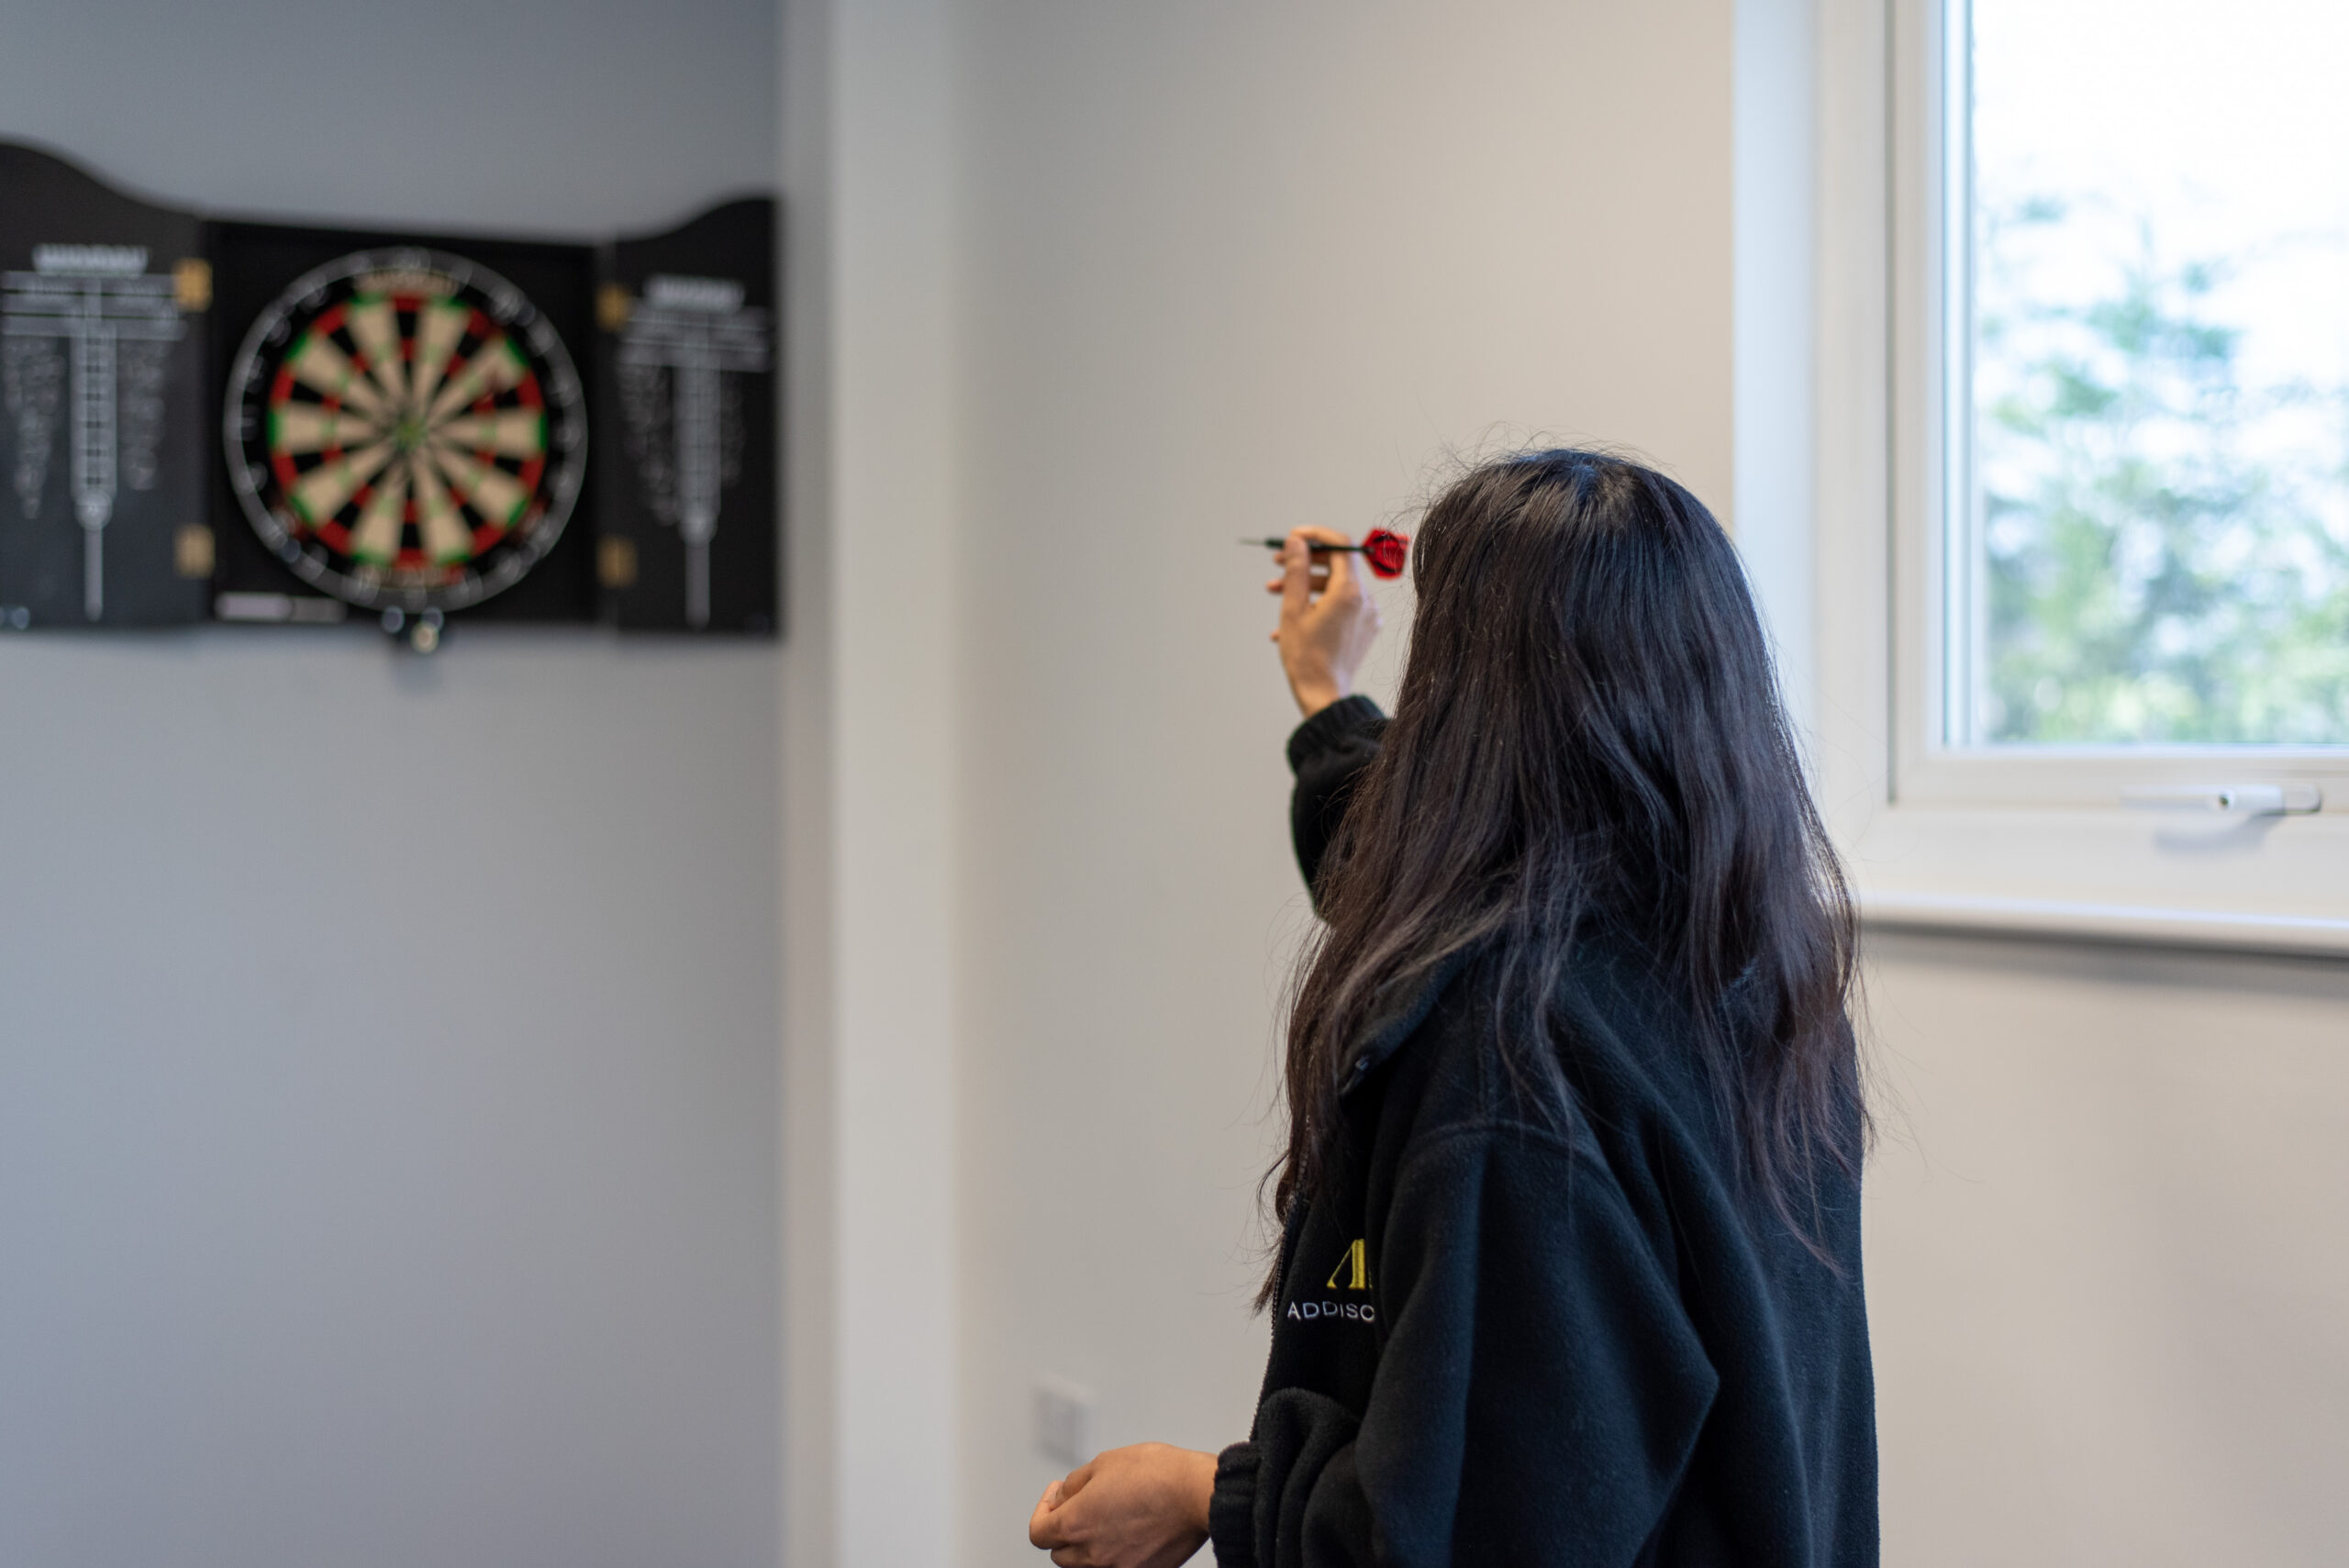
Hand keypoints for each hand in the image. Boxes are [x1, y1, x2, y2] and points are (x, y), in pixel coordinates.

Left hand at [1027, 1442, 1216, 1567]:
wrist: (1197, 1494)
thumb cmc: (1156, 1474)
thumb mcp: (1104, 1462)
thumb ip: (1075, 1484)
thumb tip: (1064, 1496)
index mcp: (1076, 1523)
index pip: (1038, 1533)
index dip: (1042, 1511)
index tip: (1056, 1497)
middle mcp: (1092, 1554)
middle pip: (1059, 1554)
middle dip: (1063, 1529)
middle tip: (1079, 1505)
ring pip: (1085, 1565)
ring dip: (1086, 1545)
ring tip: (1105, 1518)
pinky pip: (1115, 1567)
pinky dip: (1114, 1553)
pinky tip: (1127, 1529)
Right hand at [1267, 526, 1383, 717]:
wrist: (1323, 696)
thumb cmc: (1306, 657)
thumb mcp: (1293, 609)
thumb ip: (1296, 569)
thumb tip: (1297, 541)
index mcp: (1349, 591)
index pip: (1340, 544)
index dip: (1315, 535)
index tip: (1293, 537)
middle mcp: (1365, 599)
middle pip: (1337, 564)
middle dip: (1305, 561)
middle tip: (1279, 562)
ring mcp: (1367, 615)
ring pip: (1336, 586)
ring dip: (1306, 584)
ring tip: (1275, 591)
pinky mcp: (1364, 628)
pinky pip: (1341, 605)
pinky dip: (1318, 603)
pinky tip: (1292, 617)